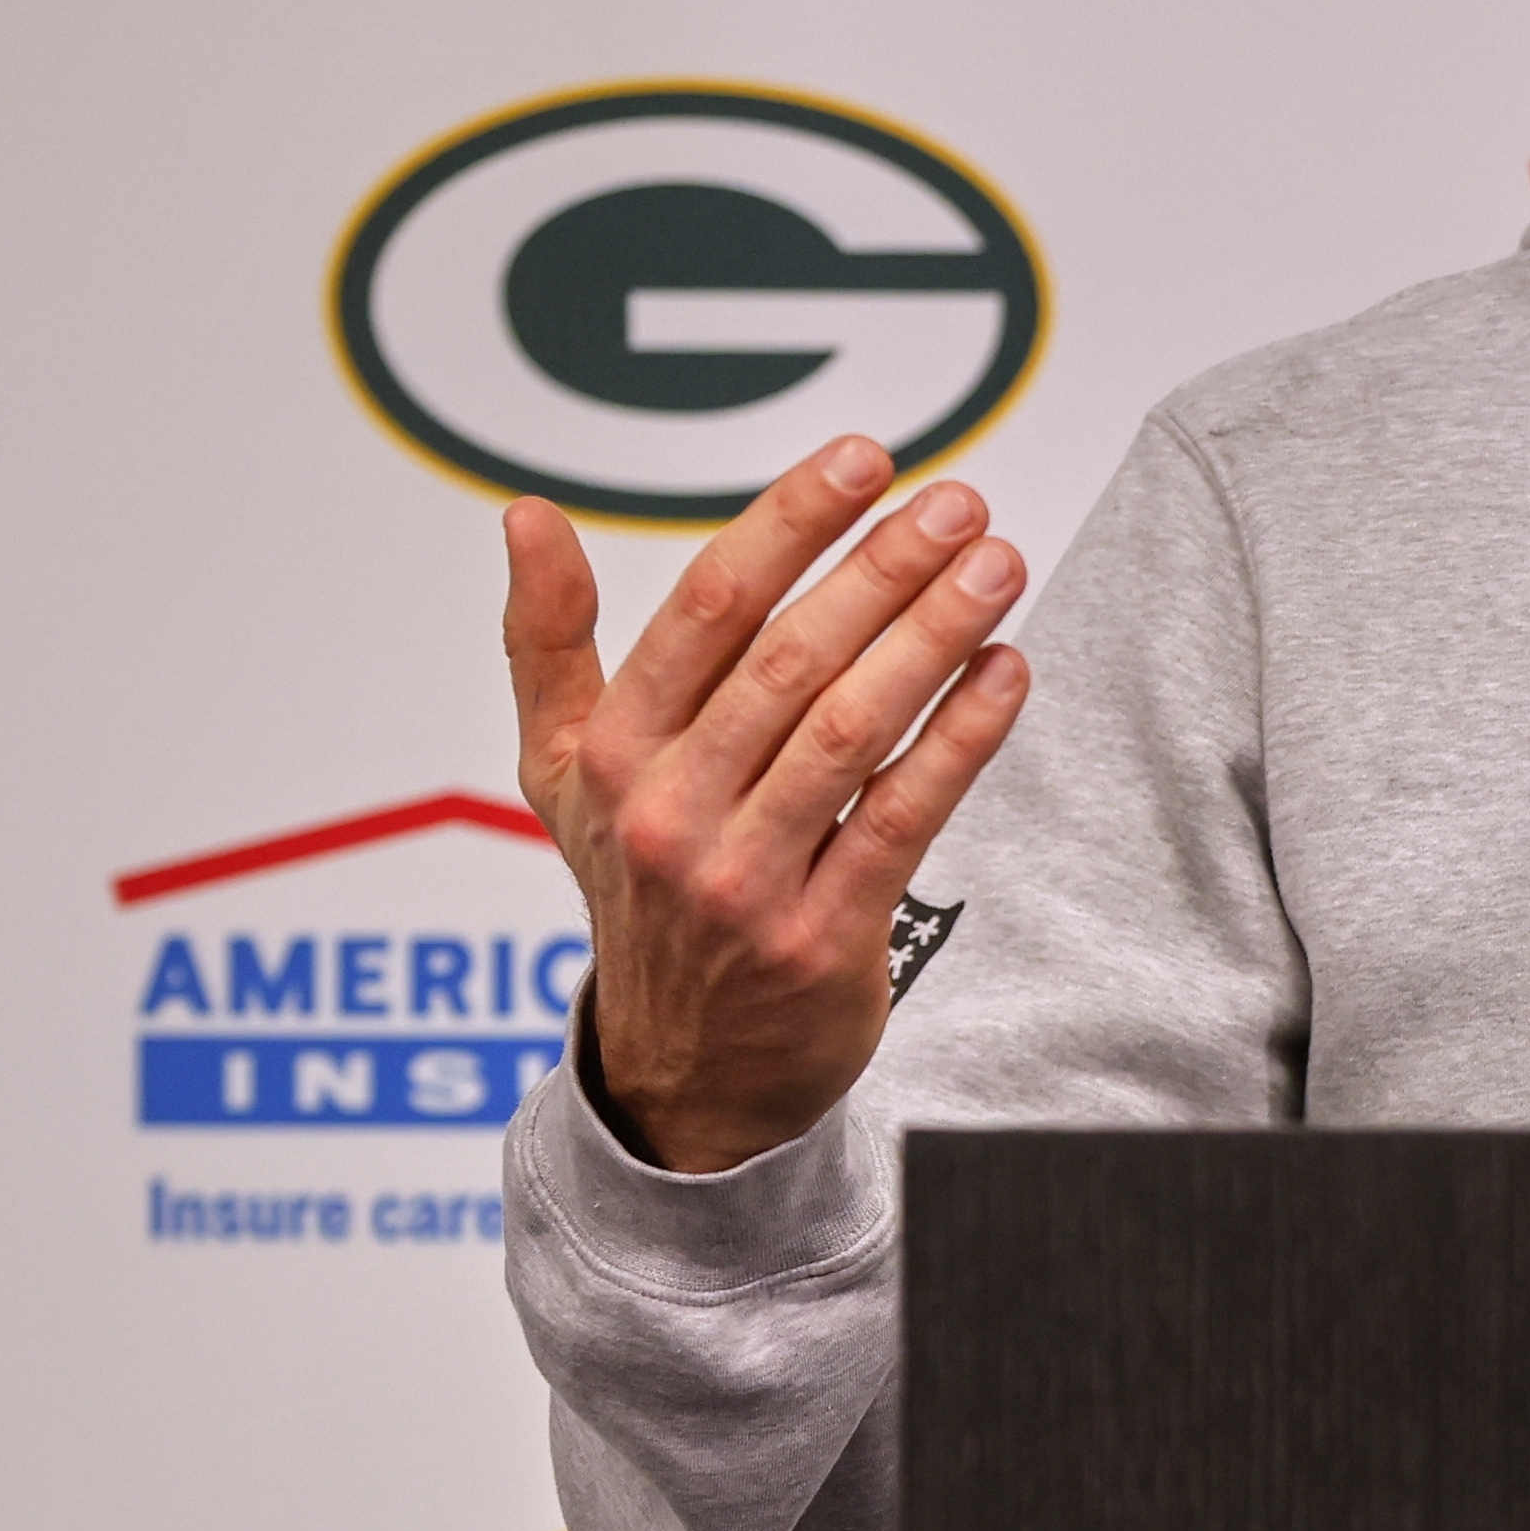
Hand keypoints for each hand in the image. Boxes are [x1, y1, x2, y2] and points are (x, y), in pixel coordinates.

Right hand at [504, 435, 1033, 1174]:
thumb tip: (523, 513)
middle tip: (960, 505)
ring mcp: (746, 881)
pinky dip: (960, 738)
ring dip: (934, 638)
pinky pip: (903, 816)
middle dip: (882, 571)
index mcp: (613, 755)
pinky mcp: (824, 938)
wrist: (683, 1072)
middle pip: (790, 662)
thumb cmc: (637, 885)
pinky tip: (1006, 670)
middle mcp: (669, 813)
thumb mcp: (561, 771)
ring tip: (997, 567)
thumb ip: (545, 641)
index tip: (866, 458)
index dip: (789, 524)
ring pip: (852, 732)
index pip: (706, 611)